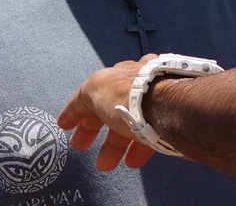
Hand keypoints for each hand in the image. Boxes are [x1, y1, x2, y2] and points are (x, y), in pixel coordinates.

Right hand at [58, 55, 157, 170]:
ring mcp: (157, 102)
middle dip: (94, 129)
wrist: (168, 107)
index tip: (66, 125)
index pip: (96, 90)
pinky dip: (137, 149)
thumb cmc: (129, 94)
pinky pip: (150, 135)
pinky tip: (132, 161)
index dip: (78, 109)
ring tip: (105, 164)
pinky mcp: (169, 120)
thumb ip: (84, 97)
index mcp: (123, 71)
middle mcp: (142, 83)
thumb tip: (80, 106)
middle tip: (81, 146)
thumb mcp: (95, 89)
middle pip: (112, 108)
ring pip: (131, 124)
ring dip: (114, 146)